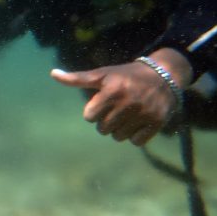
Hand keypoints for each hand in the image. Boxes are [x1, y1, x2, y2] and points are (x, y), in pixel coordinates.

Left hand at [50, 49, 190, 145]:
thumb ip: (77, 78)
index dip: (94, 111)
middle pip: (103, 129)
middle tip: (116, 109)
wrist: (163, 75)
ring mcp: (144, 113)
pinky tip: (138, 122)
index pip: (89, 116)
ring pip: (118, 137)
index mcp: (113, 90)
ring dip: (119, 129)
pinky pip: (136, 142)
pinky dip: (135, 136)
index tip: (103, 103)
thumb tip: (52, 74)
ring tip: (127, 115)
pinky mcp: (157, 123)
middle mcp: (129, 102)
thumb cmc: (126, 76)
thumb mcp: (102, 74)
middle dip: (106, 121)